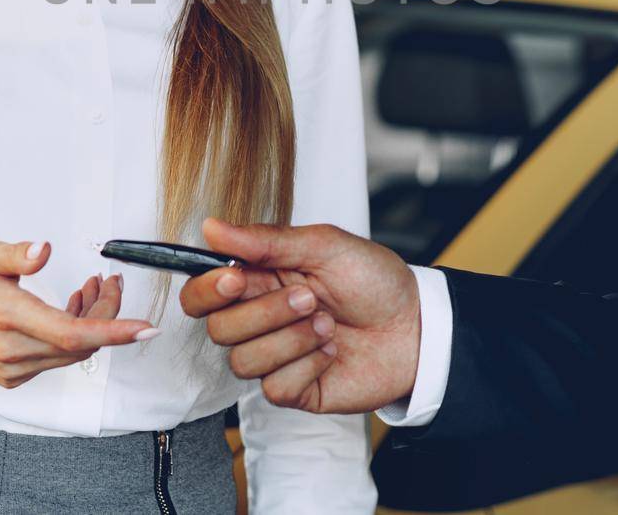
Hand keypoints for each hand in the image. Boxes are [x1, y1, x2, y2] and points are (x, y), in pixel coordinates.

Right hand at [0, 241, 156, 403]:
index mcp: (5, 315)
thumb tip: (44, 249)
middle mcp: (9, 349)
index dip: (113, 331)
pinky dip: (73, 337)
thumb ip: (15, 254)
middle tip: (110, 282)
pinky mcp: (11, 377)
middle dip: (108, 314)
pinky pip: (56, 359)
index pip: (71, 333)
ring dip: (91, 323)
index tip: (145, 328)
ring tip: (88, 288)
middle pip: (80, 344)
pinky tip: (67, 309)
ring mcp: (10, 368)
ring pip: (71, 354)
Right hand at [179, 218, 419, 413]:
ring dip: (291, 339)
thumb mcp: (324, 245)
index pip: (200, 293)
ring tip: (328, 323)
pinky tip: (331, 351)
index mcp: (258, 280)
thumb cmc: (374, 281)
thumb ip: (265, 240)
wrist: (416, 326)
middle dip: (265, 313)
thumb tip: (211, 227)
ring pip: (242, 361)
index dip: (207, 290)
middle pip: (218, 328)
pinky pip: (273, 388)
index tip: (235, 280)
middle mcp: (259, 320)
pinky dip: (307, 365)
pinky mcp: (293, 390)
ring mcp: (274, 357)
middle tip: (310, 298)